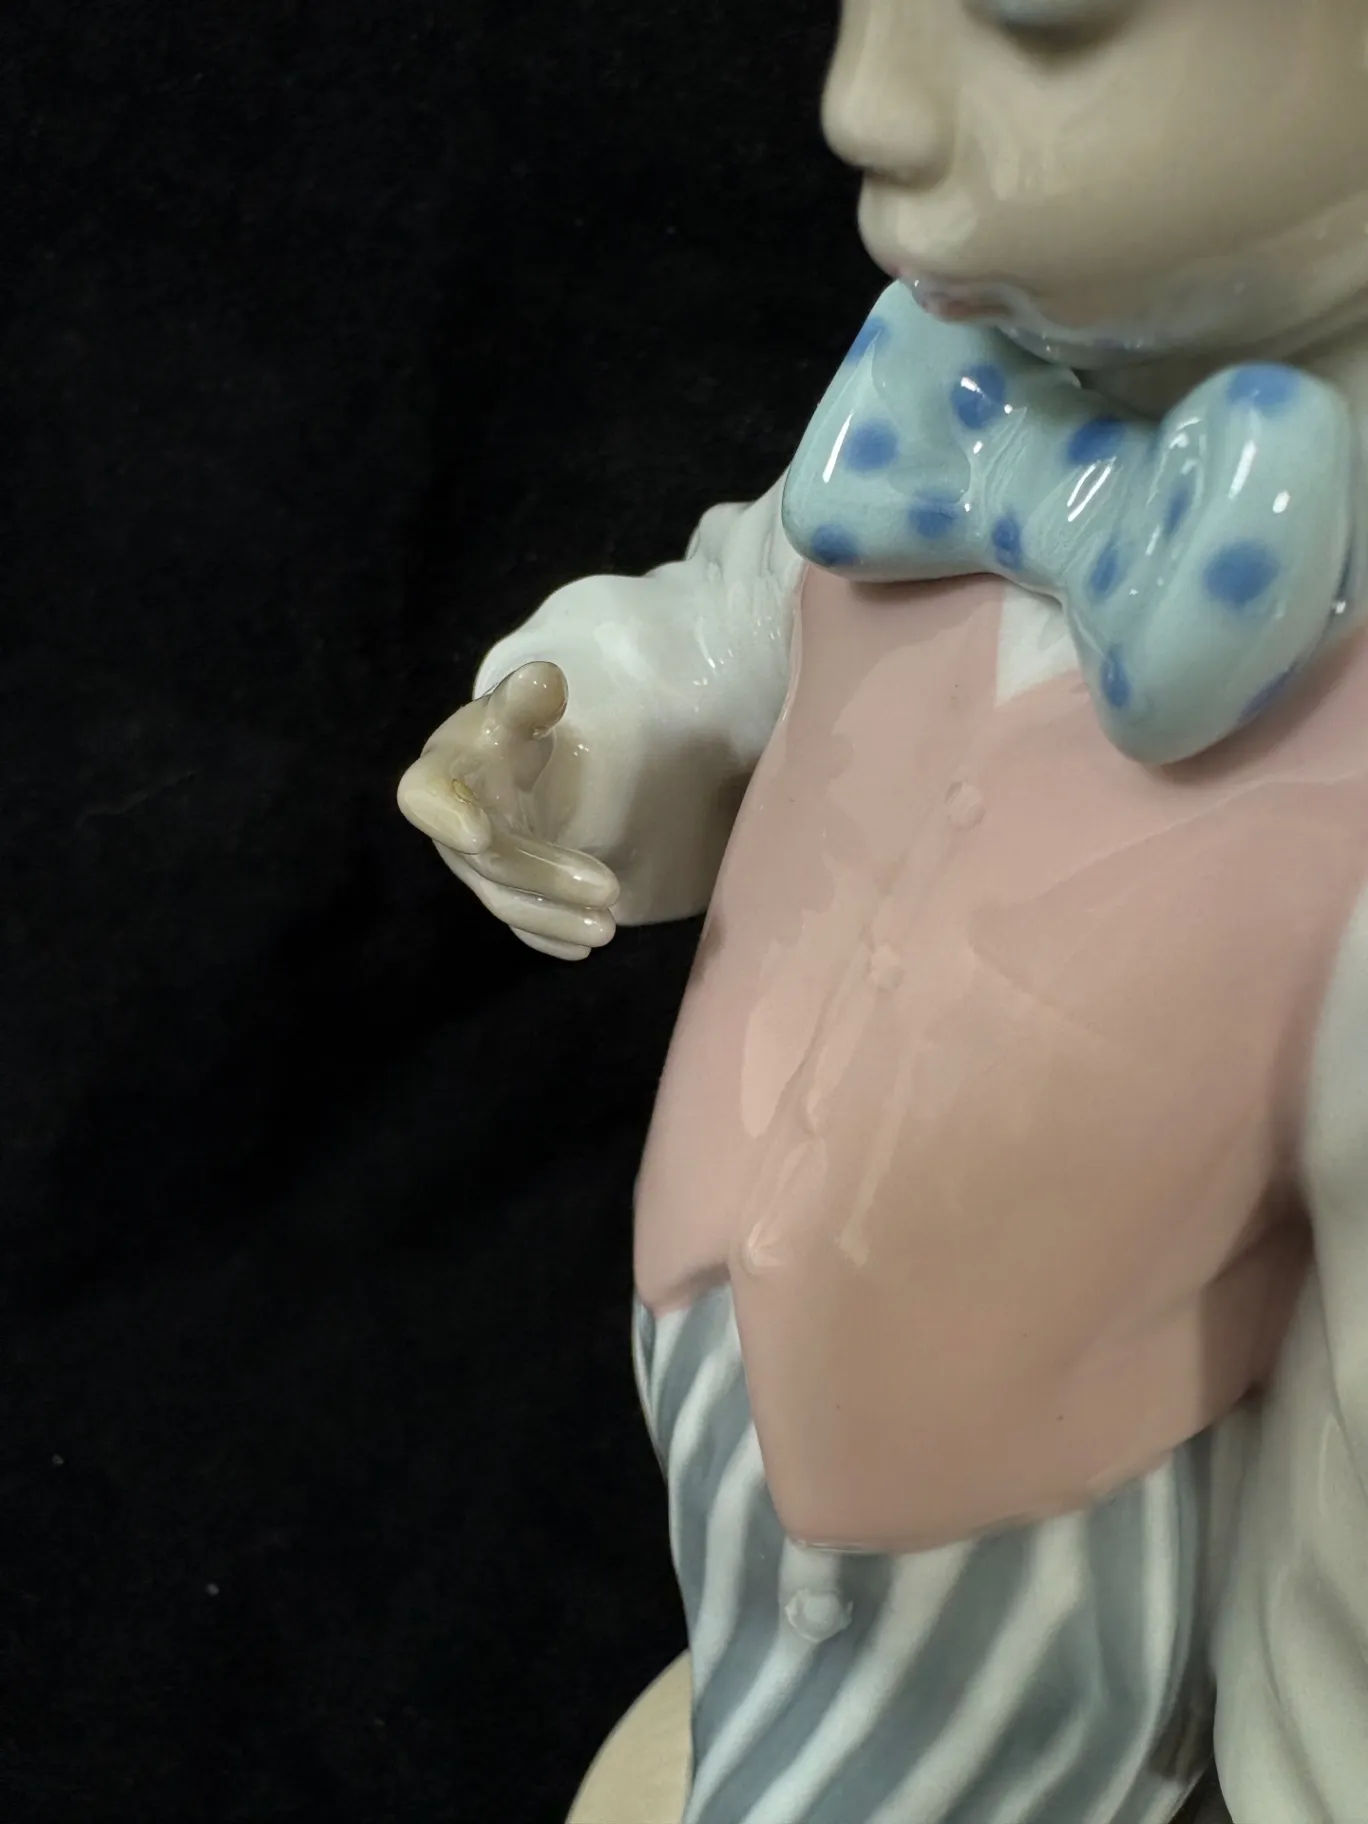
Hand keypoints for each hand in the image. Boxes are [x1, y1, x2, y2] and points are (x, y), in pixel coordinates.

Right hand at [397, 661, 619, 960]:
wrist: (511, 764)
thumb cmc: (509, 729)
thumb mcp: (518, 705)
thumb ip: (527, 698)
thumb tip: (545, 679)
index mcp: (442, 774)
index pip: (427, 797)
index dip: (446, 815)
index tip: (480, 833)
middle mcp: (451, 830)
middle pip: (489, 862)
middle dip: (545, 877)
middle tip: (609, 889)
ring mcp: (474, 868)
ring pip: (507, 901)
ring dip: (555, 917)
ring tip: (607, 928)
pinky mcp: (501, 893)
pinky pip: (522, 922)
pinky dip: (551, 936)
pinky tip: (584, 945)